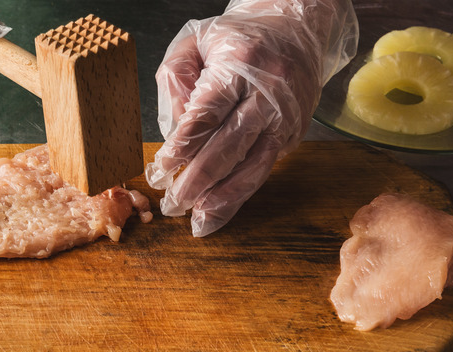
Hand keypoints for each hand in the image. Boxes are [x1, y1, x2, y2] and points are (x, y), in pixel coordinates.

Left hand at [145, 0, 357, 235]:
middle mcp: (267, 93)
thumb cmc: (234, 39)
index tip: (159, 171)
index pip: (205, 116)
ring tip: (196, 221)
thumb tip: (174, 132)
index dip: (180, 149)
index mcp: (239, 64)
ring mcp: (285, 116)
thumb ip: (176, 82)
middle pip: (227, 147)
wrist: (293, 28)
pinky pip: (264, 169)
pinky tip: (219, 211)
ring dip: (221, 198)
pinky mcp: (293, 133)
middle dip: (197, 181)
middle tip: (172, 204)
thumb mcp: (194, 45)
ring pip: (251, 166)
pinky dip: (240, 194)